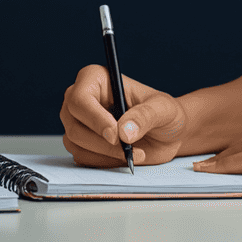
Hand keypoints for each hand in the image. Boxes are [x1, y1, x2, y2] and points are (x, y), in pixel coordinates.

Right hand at [60, 65, 188, 167]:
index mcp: (96, 79)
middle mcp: (81, 99)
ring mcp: (78, 122)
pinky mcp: (81, 143)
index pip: (80, 98)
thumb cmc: (164, 113)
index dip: (95, 118)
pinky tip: (125, 156)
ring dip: (106, 154)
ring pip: (76, 144)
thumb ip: (145, 116)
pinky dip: (105, 162)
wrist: (166, 135)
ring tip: (134, 152)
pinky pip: (83, 158)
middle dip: (101, 142)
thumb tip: (124, 132)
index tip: (115, 134)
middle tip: (128, 149)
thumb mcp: (163, 109)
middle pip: (74, 125)